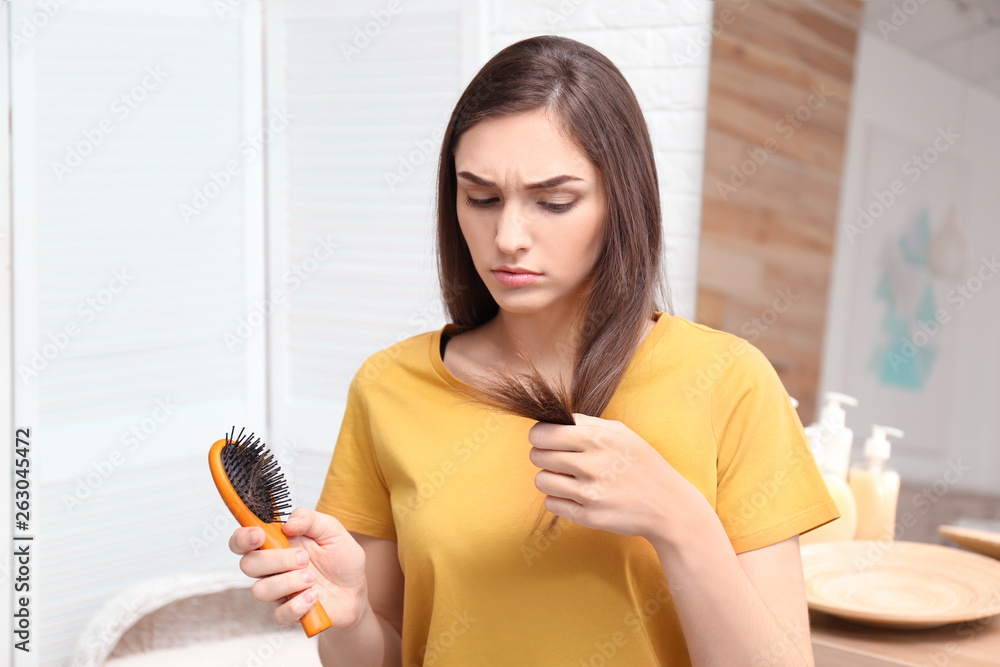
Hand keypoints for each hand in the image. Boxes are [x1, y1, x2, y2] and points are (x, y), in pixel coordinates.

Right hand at [228, 507, 366, 628]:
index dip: (242, 538)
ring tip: (312, 578)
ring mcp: (279, 591)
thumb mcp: (331, 529)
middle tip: (304, 558)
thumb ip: (309, 519)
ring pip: (260, 591)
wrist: (356, 588)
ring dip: (288, 582)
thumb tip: (288, 523)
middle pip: (248, 565)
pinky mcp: (289, 612)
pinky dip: (298, 605)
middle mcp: (272, 568)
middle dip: (276, 560)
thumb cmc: (341, 557)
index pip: (242, 541)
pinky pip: (279, 614)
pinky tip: (314, 597)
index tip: (259, 535)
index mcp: (277, 544)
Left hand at [528, 413, 700, 541]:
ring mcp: (589, 493)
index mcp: (597, 438)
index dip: (540, 436)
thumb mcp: (622, 433)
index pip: (542, 433)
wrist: (668, 505)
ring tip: (568, 478)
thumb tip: (558, 419)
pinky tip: (575, 495)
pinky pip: (551, 503)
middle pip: (537, 455)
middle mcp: (591, 464)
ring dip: (550, 478)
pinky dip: (558, 499)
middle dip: (543, 455)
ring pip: (541, 480)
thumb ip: (588, 422)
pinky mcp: (588, 517)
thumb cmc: (643, 464)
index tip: (547, 440)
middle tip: (560, 459)